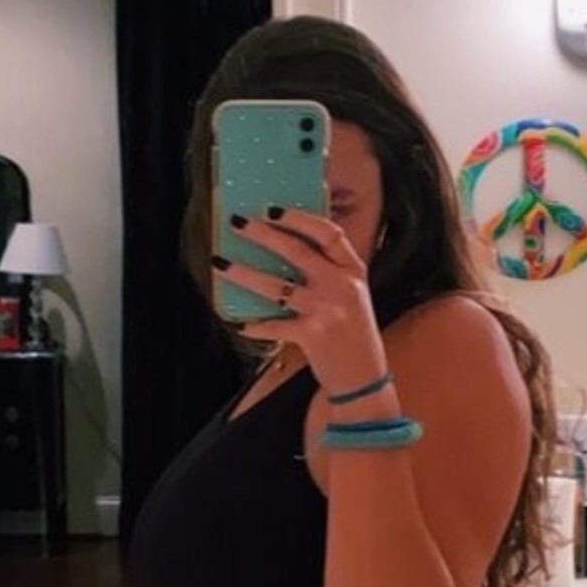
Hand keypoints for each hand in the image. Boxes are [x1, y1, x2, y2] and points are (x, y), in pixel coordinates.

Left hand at [213, 209, 386, 396]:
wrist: (364, 378)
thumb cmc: (354, 335)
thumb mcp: (352, 296)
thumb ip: (330, 272)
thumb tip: (288, 249)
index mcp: (354, 271)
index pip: (329, 233)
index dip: (300, 219)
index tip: (274, 209)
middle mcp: (342, 286)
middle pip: (297, 251)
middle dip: (263, 234)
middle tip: (238, 223)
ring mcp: (327, 310)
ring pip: (276, 286)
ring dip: (244, 274)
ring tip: (221, 264)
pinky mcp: (312, 335)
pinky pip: (274, 325)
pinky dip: (255, 325)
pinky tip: (240, 322)